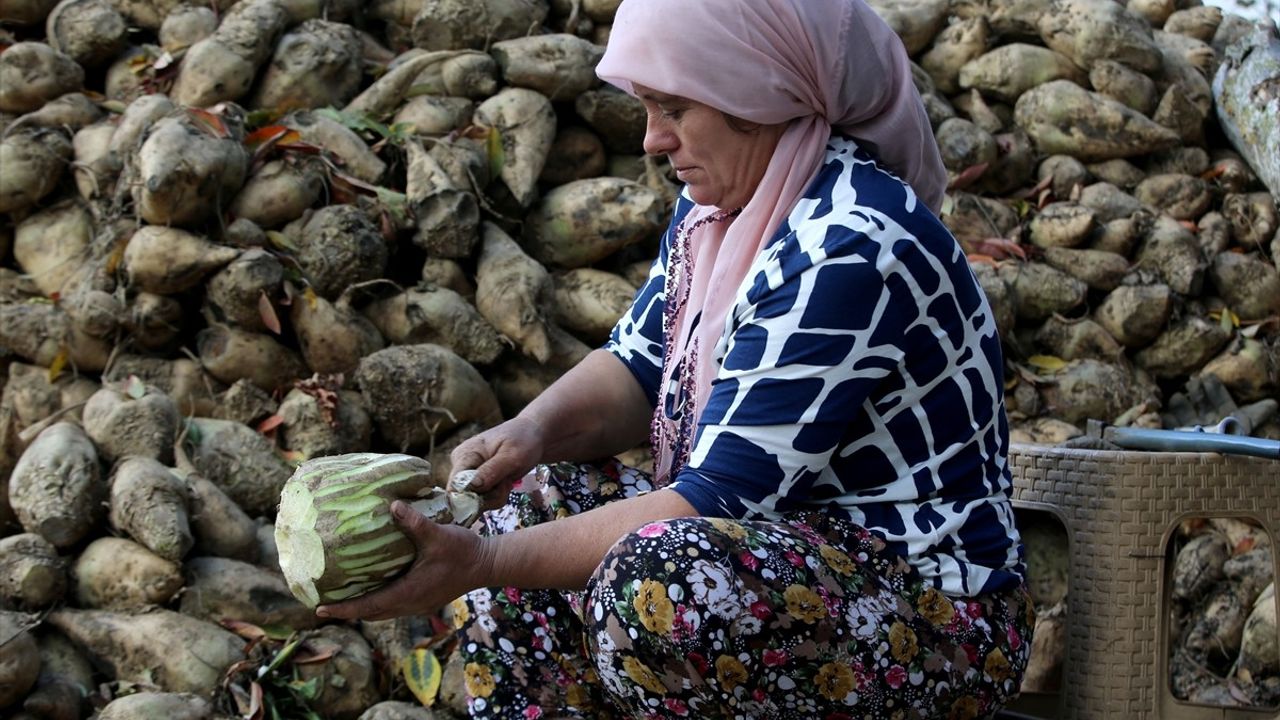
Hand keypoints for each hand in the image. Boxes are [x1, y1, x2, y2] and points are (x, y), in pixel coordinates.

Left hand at [315, 500, 493, 620]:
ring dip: (363, 608)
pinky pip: (394, 607)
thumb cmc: (463, 551)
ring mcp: (419, 605)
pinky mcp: (425, 600)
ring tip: (342, 599)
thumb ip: (414, 522)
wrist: (488, 564)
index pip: (368, 606)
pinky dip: (378, 603)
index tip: (319, 609)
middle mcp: (410, 604)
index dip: (343, 609)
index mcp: (409, 593)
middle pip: (371, 614)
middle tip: (322, 604)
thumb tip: (393, 505)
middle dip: (347, 611)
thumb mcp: (438, 535)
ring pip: (383, 612)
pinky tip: (374, 589)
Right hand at [450, 416, 544, 510]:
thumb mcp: (512, 456)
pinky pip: (483, 500)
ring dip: (496, 497)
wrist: (533, 435)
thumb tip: (470, 487)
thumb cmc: (523, 440)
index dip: (472, 497)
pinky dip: (497, 497)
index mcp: (464, 455)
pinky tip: (505, 483)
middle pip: (465, 498)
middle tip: (507, 483)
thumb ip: (491, 471)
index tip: (497, 489)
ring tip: (508, 480)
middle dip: (489, 497)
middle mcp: (461, 466)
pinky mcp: (477, 483)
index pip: (455, 486)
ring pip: (475, 502)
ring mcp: (468, 476)